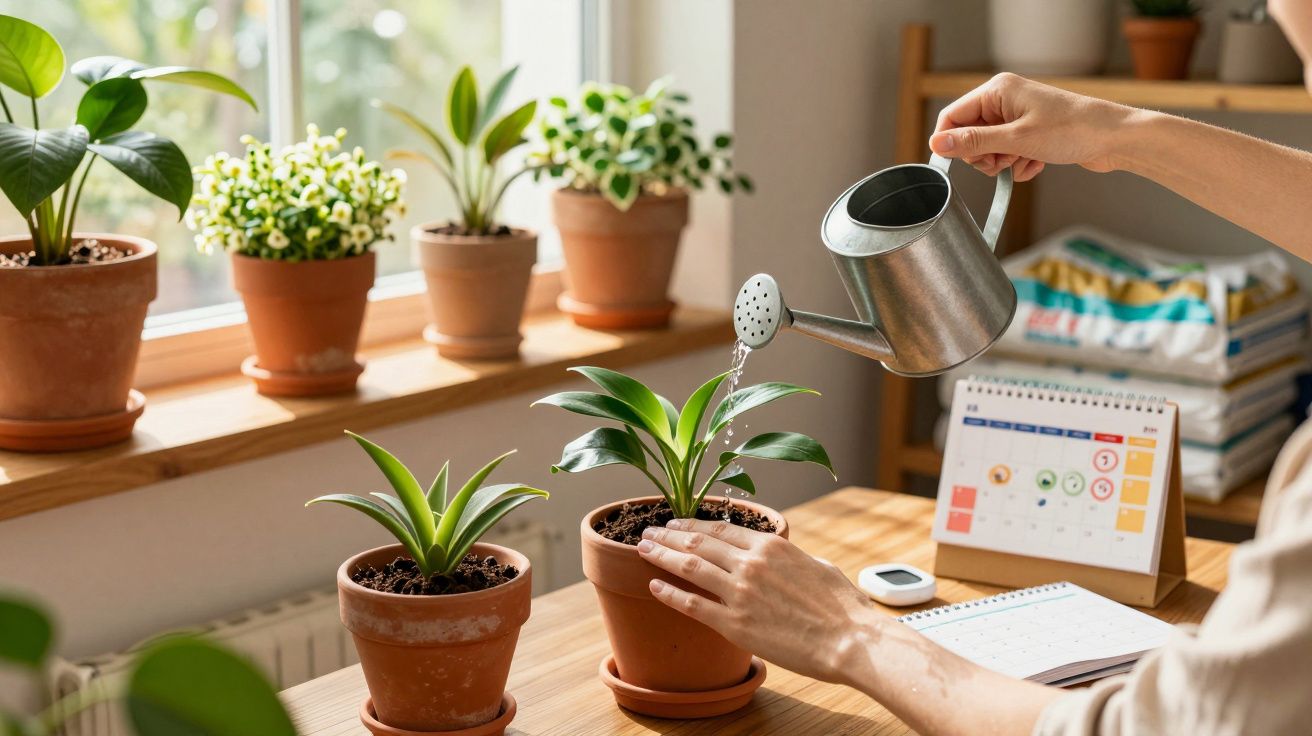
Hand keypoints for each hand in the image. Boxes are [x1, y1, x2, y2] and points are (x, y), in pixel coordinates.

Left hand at [637, 518, 881, 684]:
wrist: (849, 640)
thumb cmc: (841, 605)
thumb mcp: (815, 564)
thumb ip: (787, 558)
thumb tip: (777, 557)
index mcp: (770, 545)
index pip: (719, 528)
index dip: (691, 524)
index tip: (674, 524)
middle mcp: (750, 563)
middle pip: (697, 542)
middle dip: (668, 536)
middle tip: (647, 533)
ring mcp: (740, 593)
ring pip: (689, 567)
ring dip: (661, 557)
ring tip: (643, 550)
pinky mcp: (735, 624)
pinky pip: (693, 605)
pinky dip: (670, 593)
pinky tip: (653, 586)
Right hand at [929, 73, 1140, 181]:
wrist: (1114, 139)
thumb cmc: (1073, 130)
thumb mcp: (1016, 139)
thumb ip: (973, 142)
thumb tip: (938, 142)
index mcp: (997, 91)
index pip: (952, 116)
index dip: (951, 142)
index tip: (959, 162)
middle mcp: (1005, 100)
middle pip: (969, 135)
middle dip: (982, 156)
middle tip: (1002, 161)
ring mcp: (1018, 117)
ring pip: (988, 149)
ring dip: (1002, 163)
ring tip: (1024, 161)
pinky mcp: (1029, 133)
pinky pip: (1007, 155)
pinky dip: (1017, 165)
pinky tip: (1036, 164)